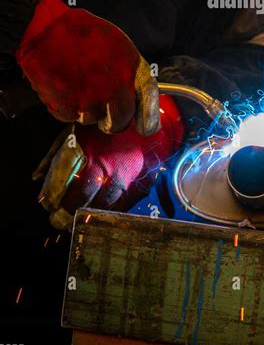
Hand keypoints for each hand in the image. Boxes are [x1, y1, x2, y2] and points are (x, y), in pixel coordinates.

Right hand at [16, 0, 159, 134]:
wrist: (47, 30)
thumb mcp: (117, 45)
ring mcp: (92, 100)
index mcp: (131, 69)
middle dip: (113, 121)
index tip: (146, 128)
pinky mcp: (69, 108)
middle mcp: (115, 88)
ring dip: (86, 108)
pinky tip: (64, 85)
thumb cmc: (81, 33)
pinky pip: (70, 116)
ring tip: (77, 83)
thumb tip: (134, 94)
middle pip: (120, 121)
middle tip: (102, 108)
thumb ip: (129, 71)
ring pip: (93, 119)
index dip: (148, 119)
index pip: (148, 101)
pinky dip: (66, 106)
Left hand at [33, 95, 183, 229]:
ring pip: (101, 206)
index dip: (51, 194)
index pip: (62, 178)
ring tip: (74, 222)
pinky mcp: (139, 184)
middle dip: (65, 213)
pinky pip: (121, 207)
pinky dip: (107, 214)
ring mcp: (124, 176)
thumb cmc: (105, 127)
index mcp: (86, 148)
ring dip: (85, 217)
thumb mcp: (76, 131)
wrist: (146, 122)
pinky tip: (97, 215)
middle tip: (57, 221)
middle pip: (81, 197)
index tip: (47, 204)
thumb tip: (36, 177)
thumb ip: (55, 154)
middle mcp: (105, 164)